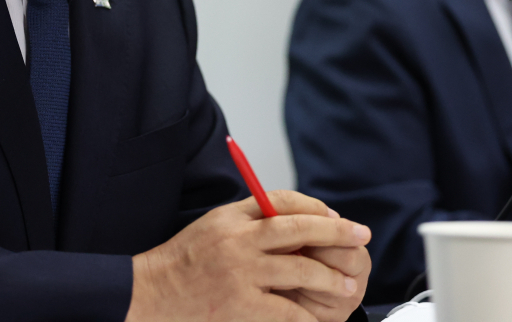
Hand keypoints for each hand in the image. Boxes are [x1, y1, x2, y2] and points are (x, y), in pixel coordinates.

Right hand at [125, 189, 371, 321]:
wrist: (151, 292)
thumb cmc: (183, 260)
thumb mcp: (214, 224)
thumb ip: (249, 218)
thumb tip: (295, 218)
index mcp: (232, 217)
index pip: (282, 201)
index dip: (315, 208)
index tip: (336, 217)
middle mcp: (238, 240)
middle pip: (299, 229)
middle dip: (336, 232)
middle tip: (360, 237)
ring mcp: (240, 274)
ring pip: (301, 270)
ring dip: (330, 278)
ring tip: (346, 284)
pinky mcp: (241, 306)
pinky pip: (287, 310)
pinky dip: (308, 316)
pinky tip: (319, 317)